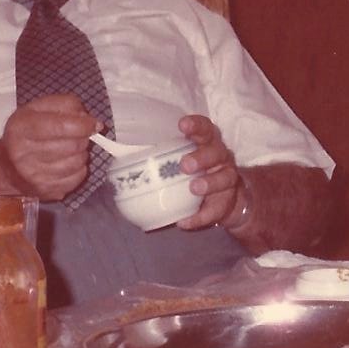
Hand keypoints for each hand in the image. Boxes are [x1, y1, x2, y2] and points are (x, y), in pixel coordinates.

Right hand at [0, 94, 96, 200]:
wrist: (6, 166)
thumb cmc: (27, 132)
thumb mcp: (39, 108)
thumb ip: (66, 105)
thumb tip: (91, 121)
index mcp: (22, 127)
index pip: (61, 126)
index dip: (83, 125)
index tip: (94, 124)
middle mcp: (23, 153)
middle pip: (73, 145)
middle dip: (83, 138)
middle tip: (77, 135)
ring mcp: (33, 175)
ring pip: (77, 162)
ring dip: (81, 153)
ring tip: (70, 149)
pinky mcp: (45, 190)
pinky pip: (77, 178)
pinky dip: (79, 169)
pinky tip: (67, 163)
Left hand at [173, 114, 240, 229]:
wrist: (225, 199)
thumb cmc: (195, 173)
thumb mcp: (183, 159)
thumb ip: (163, 157)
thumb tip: (121, 159)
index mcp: (207, 144)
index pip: (206, 129)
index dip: (196, 125)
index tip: (182, 125)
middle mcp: (221, 159)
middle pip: (217, 152)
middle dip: (202, 157)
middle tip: (185, 165)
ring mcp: (227, 180)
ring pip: (225, 178)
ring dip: (209, 183)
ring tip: (194, 188)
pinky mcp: (226, 203)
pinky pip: (215, 210)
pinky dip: (199, 217)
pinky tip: (184, 221)